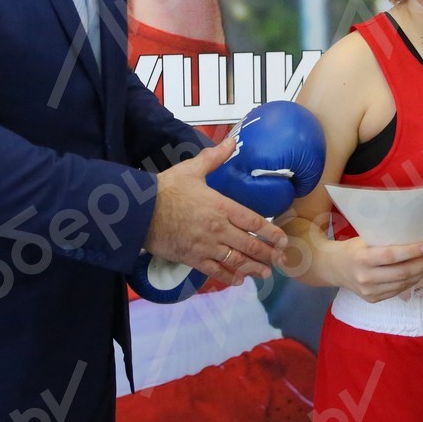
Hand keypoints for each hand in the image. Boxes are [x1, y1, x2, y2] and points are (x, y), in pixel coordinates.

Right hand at [144, 138, 289, 284]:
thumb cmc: (166, 189)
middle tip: (281, 260)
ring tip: (266, 273)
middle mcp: (218, 229)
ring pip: (236, 261)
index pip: (253, 221)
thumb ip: (214, 157)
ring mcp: (206, 246)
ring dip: (253, 268)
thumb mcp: (192, 169)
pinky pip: (215, 271)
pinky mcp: (192, 258)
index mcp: (221, 207)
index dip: (271, 232)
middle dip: (268, 254)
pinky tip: (239, 280)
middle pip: (250, 244)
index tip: (283, 240)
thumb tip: (232, 141)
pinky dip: (228, 277)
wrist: (140, 212)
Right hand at [327, 238, 422, 302]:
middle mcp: (365, 277)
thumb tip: (415, 237)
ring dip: (422, 274)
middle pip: (401, 273)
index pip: (391, 256)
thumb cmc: (353, 248)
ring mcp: (369, 292)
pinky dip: (412, 281)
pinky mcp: (373, 299)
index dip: (411, 252)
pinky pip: (398, 291)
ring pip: (403, 284)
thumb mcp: (364, 240)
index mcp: (361, 258)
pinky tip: (421, 272)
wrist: (334, 268)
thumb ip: (385, 242)